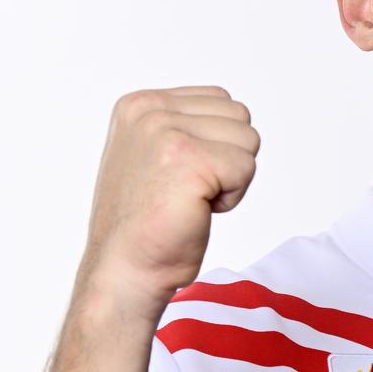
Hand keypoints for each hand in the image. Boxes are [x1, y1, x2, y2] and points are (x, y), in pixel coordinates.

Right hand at [78, 85, 259, 307]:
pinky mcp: (188, 160)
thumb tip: (233, 112)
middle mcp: (149, 111)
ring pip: (248, 139)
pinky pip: (246, 168)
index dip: (215, 145)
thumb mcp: (152, 156)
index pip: (220, 100)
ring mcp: (166, 132)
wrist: (124, 271)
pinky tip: (196, 211)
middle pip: (239, 115)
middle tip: (187, 192)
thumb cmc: (144, 225)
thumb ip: (183, 127)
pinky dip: (232, 198)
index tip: (179, 177)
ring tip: (190, 200)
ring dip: (231, 178)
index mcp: (139, 105)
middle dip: (227, 158)